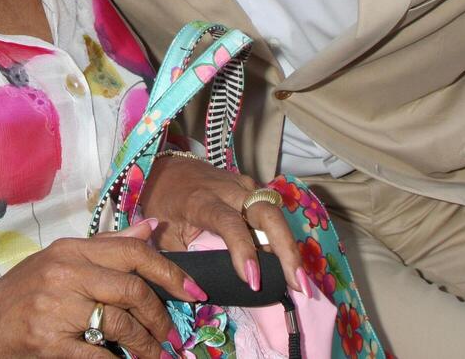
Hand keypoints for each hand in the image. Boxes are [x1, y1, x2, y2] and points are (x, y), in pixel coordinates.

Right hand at [0, 218, 199, 356]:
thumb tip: (151, 228)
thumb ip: (108, 246)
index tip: (193, 292)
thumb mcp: (61, 259)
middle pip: (132, 289)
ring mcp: (55, 308)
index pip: (133, 252)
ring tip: (154, 355)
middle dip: (160, 316)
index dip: (170, 272)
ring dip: (146, 345)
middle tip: (172, 334)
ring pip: (120, 324)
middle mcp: (65, 272)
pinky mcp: (48, 341)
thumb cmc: (23, 292)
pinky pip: (97, 354)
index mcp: (71, 249)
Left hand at [137, 155, 306, 295]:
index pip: (229, 223)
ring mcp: (243, 186)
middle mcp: (229, 189)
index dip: (244, 251)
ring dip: (290, 247)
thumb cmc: (163, 204)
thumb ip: (185, 262)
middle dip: (285, 249)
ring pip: (275, 213)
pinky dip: (282, 239)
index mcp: (202, 200)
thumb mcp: (165, 236)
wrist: (165, 169)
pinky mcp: (251, 189)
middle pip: (266, 213)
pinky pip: (271, 213)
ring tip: (301, 282)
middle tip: (298, 285)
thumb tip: (201, 296)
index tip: (253, 281)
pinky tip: (291, 265)